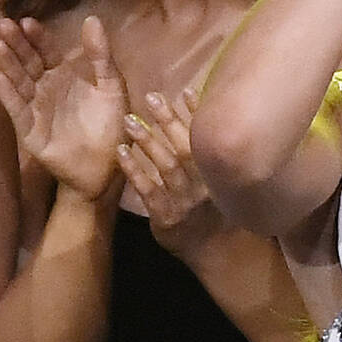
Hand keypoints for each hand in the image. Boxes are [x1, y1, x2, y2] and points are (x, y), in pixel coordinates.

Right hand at [0, 14, 127, 200]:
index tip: (27, 21)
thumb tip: (92, 19)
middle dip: (16, 44)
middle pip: (28, 62)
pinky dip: (8, 95)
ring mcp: (35, 108)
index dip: (37, 36)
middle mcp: (45, 87)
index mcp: (64, 74)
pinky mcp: (29, 130)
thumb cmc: (111, 125)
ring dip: (8, 64)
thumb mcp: (112, 86)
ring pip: (19, 82)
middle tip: (3, 25)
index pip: (46, 50)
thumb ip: (101, 56)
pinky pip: (17, 110)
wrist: (107, 168)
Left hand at [120, 88, 218, 251]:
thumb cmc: (215, 207)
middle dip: (168, 121)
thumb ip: (208, 148)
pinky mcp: (168, 216)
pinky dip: (135, 171)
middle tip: (151, 98)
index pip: (207, 138)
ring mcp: (186, 200)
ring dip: (149, 142)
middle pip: (185, 148)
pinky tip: (121, 153)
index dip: (196, 114)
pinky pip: (150, 191)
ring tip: (130, 121)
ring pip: (167, 167)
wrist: (215, 249)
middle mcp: (206, 183)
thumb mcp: (220, 179)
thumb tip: (200, 109)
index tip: (183, 91)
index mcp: (219, 171)